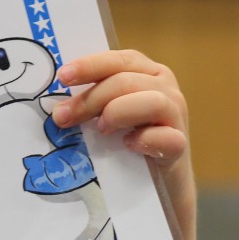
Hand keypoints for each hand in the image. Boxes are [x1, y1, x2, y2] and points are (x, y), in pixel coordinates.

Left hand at [50, 49, 189, 162]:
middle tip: (63, 117)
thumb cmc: (130, 139)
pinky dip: (144, 139)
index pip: (118, 60)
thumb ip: (92, 102)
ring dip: (118, 113)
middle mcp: (165, 86)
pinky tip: (128, 145)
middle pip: (126, 81)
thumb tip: (58, 107)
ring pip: (150, 101)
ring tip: (100, 129)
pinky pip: (165, 137)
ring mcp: (176, 114)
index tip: (62, 77)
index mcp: (146, 71)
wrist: (160, 179)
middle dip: (91, 98)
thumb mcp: (110, 113)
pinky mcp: (181, 143)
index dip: (90, 65)